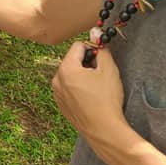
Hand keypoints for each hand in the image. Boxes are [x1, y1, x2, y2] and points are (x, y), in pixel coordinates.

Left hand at [51, 34, 127, 152]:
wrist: (104, 131)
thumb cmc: (107, 99)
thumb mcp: (109, 70)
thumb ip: (102, 50)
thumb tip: (96, 34)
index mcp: (66, 68)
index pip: (78, 46)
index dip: (93, 51)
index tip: (102, 62)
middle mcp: (56, 79)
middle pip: (72, 60)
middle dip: (86, 64)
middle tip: (100, 77)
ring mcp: (57, 94)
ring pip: (71, 75)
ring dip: (82, 77)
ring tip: (96, 90)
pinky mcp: (61, 105)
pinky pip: (69, 89)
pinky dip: (78, 89)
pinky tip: (91, 100)